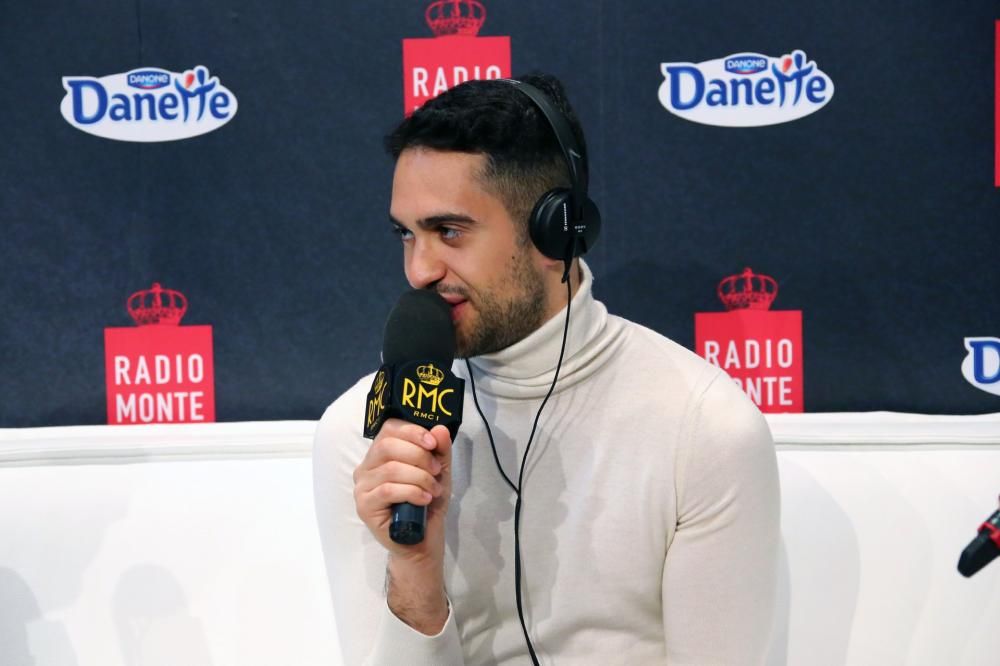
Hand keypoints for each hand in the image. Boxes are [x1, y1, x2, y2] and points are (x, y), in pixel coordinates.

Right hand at [353, 419, 452, 561]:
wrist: (422, 540)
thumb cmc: (426, 503)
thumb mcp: (439, 472)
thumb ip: (440, 450)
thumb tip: (439, 429)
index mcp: (380, 454)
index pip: (389, 429)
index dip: (412, 432)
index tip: (433, 444)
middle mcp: (366, 467)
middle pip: (388, 446)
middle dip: (419, 456)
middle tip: (436, 471)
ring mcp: (362, 487)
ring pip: (391, 469)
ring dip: (420, 478)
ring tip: (433, 490)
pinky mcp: (364, 506)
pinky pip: (388, 490)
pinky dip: (412, 492)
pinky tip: (424, 500)